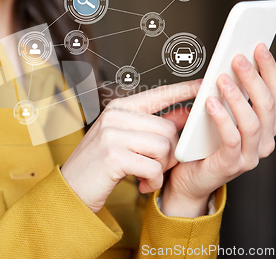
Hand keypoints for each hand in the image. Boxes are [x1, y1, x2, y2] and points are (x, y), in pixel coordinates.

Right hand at [60, 80, 201, 212]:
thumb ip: (154, 126)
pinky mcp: (113, 156)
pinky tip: (143, 184)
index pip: (159, 94)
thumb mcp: (126, 140)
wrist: (72, 190)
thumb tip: (185, 113)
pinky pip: (153, 167)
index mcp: (119, 108)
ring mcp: (112, 134)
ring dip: (161, 168)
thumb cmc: (100, 165)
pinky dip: (154, 181)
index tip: (203, 85)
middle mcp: (115, 116)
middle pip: (168, 128)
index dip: (183, 90)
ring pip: (163, 147)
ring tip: (148, 175)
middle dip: (170, 153)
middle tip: (157, 167)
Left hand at [161, 43, 275, 217]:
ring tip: (222, 78)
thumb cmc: (203, 143)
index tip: (259, 46)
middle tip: (237, 58)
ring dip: (238, 96)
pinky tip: (210, 102)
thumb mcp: (219, 113)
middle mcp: (263, 140)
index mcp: (265, 125)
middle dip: (253, 78)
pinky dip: (222, 118)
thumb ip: (228, 94)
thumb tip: (227, 64)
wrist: (188, 177)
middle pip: (267, 104)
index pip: (275, 92)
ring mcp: (250, 155)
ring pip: (252, 121)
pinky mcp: (231, 164)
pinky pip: (231, 138)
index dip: (269, 68)